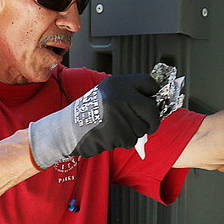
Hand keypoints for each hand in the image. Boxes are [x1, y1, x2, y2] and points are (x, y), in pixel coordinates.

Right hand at [28, 74, 161, 167]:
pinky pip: (133, 139)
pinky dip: (125, 140)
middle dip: (152, 120)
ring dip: (135, 131)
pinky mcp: (119, 132)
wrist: (68, 129)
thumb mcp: (108, 93)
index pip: (150, 83)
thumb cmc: (90, 113)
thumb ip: (129, 93)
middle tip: (145, 123)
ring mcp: (120, 114)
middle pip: (152, 109)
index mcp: (118, 83)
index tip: (154, 101)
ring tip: (116, 127)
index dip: (154, 94)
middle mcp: (120, 95)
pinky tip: (111, 135)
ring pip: (143, 127)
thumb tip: (154, 100)